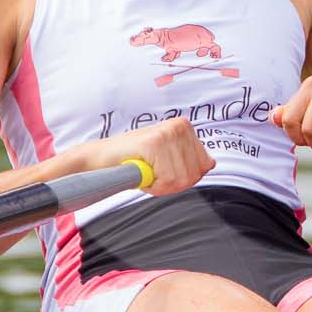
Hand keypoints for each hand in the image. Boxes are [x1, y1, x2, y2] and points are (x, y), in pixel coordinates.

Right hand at [78, 116, 214, 195]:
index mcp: (185, 127)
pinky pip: (166, 179)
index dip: (183, 178)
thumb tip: (211, 163)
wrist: (100, 158)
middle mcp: (179, 126)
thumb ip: (188, 159)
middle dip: (172, 183)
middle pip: (193, 175)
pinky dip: (152, 185)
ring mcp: (167, 133)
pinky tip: (140, 171)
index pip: (205, 165)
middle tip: (151, 173)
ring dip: (160, 185)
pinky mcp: (154, 143)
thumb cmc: (132, 160)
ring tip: (144, 171)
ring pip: (180, 179)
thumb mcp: (167, 157)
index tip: (163, 172)